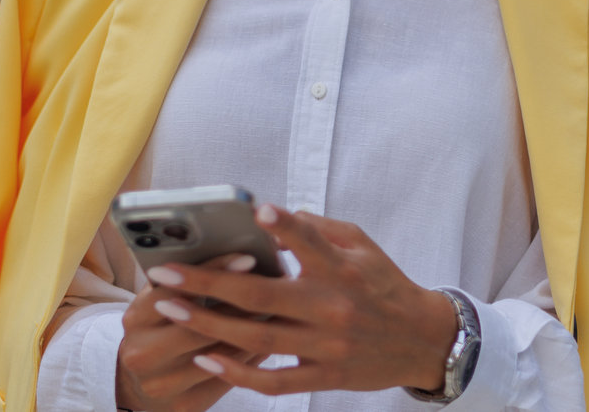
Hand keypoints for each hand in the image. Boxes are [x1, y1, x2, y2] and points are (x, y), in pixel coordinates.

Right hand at [116, 254, 267, 411]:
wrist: (143, 383)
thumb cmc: (161, 328)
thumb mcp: (160, 301)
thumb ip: (183, 278)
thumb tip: (230, 244)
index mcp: (135, 318)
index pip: (173, 288)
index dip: (212, 272)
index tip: (247, 258)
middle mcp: (140, 353)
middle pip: (198, 325)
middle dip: (239, 304)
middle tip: (276, 284)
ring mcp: (161, 384)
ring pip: (217, 354)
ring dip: (251, 331)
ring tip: (279, 307)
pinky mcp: (183, 406)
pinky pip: (226, 380)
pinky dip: (250, 359)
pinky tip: (269, 339)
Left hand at [142, 205, 456, 397]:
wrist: (422, 340)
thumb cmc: (384, 283)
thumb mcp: (362, 244)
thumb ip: (318, 229)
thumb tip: (273, 214)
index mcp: (342, 268)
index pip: (310, 240)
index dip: (284, 225)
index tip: (255, 208)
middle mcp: (332, 306)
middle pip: (262, 295)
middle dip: (209, 283)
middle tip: (166, 272)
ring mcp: (326, 345)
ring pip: (257, 338)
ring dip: (208, 324)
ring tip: (171, 309)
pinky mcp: (323, 376)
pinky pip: (274, 380)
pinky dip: (238, 373)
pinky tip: (207, 358)